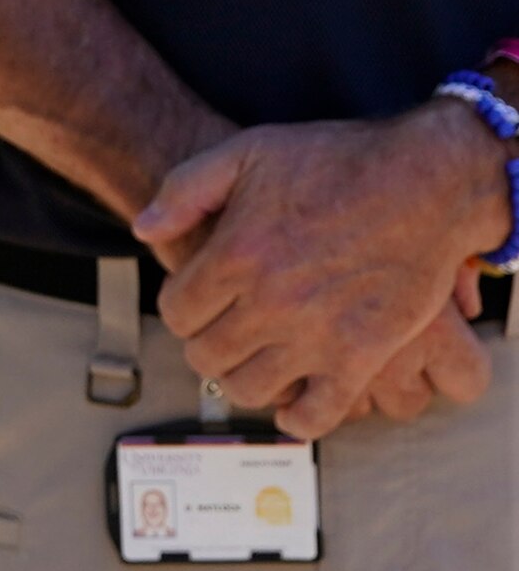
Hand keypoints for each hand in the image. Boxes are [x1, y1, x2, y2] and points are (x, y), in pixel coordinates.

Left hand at [139, 107, 500, 436]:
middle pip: (206, 355)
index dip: (181, 310)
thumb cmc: (336, 162)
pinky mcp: (362, 356)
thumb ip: (184, 190)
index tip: (196, 305)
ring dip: (243, 381)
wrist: (425, 182)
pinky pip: (316, 413)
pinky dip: (297, 418)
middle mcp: (269, 300)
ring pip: (250, 387)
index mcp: (235, 254)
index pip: (177, 312)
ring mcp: (316, 333)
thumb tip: (144, 231)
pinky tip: (293, 404)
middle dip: (206, 347)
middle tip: (221, 337)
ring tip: (252, 364)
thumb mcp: (246, 152)